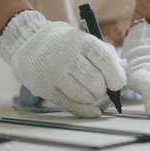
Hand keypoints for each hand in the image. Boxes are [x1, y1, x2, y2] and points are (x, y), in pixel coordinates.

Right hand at [0, 10, 125, 116]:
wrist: (27, 41)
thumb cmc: (62, 43)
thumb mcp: (83, 39)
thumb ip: (104, 53)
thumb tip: (123, 69)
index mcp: (82, 41)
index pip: (106, 61)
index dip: (116, 76)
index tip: (117, 83)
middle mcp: (68, 56)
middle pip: (96, 82)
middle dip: (104, 90)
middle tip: (101, 88)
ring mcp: (55, 73)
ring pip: (84, 96)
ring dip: (93, 99)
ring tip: (90, 92)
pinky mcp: (45, 88)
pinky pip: (70, 105)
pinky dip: (85, 111)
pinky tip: (93, 111)